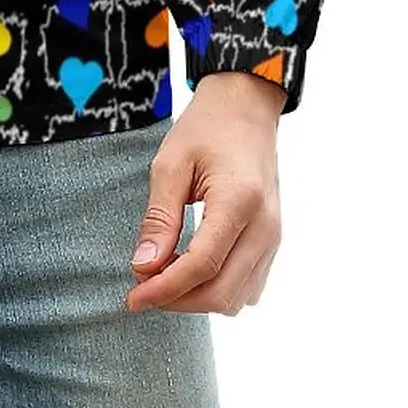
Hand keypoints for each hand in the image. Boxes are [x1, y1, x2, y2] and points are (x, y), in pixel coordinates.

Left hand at [126, 71, 284, 315]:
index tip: (133, 297)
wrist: (245, 108)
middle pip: (221, 293)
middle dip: (178, 300)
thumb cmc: (206, 128)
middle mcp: (265, 226)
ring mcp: (274, 236)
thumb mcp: (171, 164)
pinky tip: (188, 267)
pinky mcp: (272, 241)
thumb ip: (159, 218)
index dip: (165, 288)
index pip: (202, 265)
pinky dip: (216, 288)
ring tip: (163, 272)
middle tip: (142, 286)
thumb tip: (144, 267)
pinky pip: (248, 285)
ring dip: (197, 297)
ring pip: (237, 297)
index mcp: (239, 201)